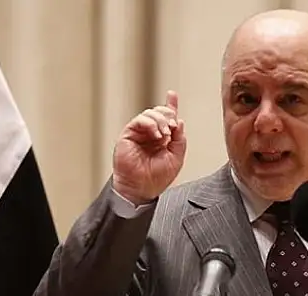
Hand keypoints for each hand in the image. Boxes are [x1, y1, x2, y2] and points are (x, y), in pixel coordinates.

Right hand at [112, 90, 185, 204]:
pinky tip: (156, 135)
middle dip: (168, 116)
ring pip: (149, 113)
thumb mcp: (176, 158)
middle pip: (159, 112)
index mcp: (161, 138)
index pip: (165, 118)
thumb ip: (179, 140)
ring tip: (164, 135)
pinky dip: (150, 124)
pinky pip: (139, 121)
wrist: (141, 188)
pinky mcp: (128, 135)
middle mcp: (149, 134)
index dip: (170, 105)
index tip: (172, 95)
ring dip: (160, 120)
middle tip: (172, 128)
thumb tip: (179, 121)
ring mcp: (138, 134)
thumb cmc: (156, 178)